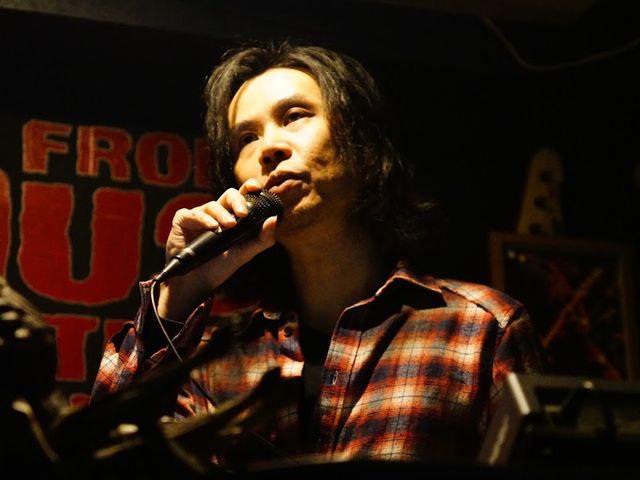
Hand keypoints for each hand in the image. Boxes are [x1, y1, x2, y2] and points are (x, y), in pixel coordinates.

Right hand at [158, 179, 277, 319]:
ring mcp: (199, 215)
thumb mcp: (245, 253)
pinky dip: (203, 219)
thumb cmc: (220, 266)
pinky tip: (211, 226)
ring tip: (229, 225)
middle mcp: (216, 212)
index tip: (256, 187)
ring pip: (213, 205)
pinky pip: (193, 214)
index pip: (242, 196)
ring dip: (222, 214)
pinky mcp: (183, 220)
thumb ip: (263, 239)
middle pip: (229, 195)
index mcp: (232, 216)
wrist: (198, 282)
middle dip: (238, 201)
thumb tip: (274, 219)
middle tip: (243, 214)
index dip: (248, 187)